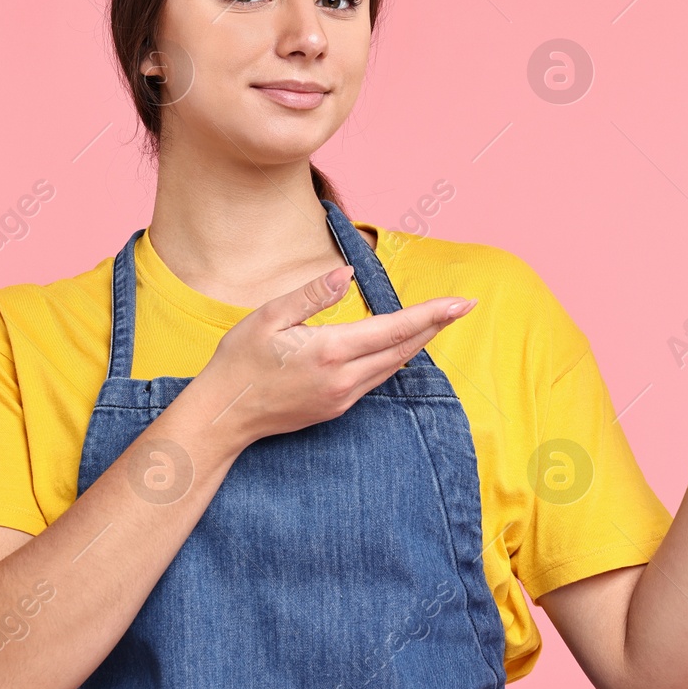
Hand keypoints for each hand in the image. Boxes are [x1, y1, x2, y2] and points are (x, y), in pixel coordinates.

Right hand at [192, 265, 475, 445]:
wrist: (223, 415)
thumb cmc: (239, 361)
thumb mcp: (268, 317)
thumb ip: (311, 294)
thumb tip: (346, 273)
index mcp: (329, 351)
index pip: (394, 328)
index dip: (431, 314)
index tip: (461, 302)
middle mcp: (343, 378)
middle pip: (403, 349)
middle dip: (436, 325)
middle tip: (464, 306)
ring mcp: (342, 397)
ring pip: (392, 367)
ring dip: (418, 343)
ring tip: (438, 320)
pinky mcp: (336, 408)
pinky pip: (375, 380)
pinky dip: (394, 359)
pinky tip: (400, 346)